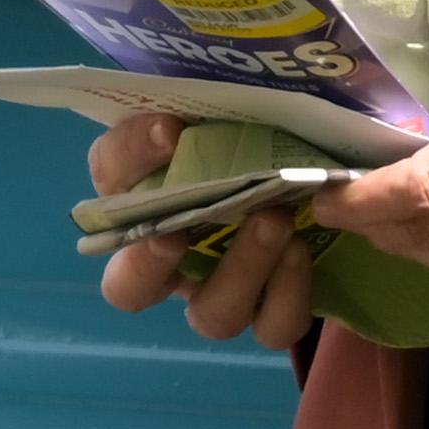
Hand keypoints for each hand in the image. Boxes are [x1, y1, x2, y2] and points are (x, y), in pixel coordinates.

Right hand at [84, 111, 319, 349]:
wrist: (321, 172)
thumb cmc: (257, 133)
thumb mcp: (225, 108)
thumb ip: (198, 103)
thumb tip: (183, 105)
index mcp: (140, 199)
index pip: (108, 175)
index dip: (130, 156)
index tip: (170, 128)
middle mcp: (169, 259)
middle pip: (125, 288)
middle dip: (146, 264)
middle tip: (177, 230)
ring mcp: (219, 294)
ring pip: (210, 315)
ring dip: (239, 270)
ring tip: (274, 219)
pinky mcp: (271, 313)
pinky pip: (272, 325)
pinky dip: (288, 292)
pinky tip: (303, 248)